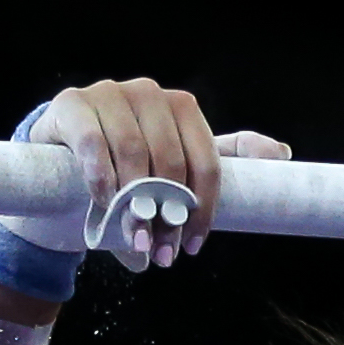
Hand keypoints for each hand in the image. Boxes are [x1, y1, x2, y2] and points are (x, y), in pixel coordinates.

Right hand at [31, 77, 290, 268]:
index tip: (192, 246)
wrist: (61, 165)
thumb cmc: (126, 170)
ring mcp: (109, 93)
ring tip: (136, 238)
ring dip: (135, 204)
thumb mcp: (176, 168)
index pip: (206, 160)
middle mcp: (149, 93)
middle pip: (171, 159)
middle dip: (168, 212)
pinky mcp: (72, 104)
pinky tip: (105, 204)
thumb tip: (281, 154)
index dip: (203, 208)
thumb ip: (223, 161)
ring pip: (134, 152)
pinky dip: (102, 178)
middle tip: (162, 251)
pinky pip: (94, 142)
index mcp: (182, 107)